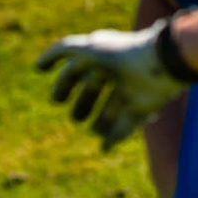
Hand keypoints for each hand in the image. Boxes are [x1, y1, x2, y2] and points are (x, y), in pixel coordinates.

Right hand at [37, 20, 186, 149]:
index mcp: (102, 55)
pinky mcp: (145, 106)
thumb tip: (37, 67)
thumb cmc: (121, 54)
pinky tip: (104, 147)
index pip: (77, 70)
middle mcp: (117, 72)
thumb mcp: (85, 50)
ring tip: (93, 129)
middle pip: (93, 92)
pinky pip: (127, 124)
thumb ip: (59, 51)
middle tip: (76, 117)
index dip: (64, 84)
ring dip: (100, 123)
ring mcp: (132, 90)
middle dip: (83, 104)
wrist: (160, 63)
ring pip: (110, 110)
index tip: (56, 100)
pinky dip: (116, 136)